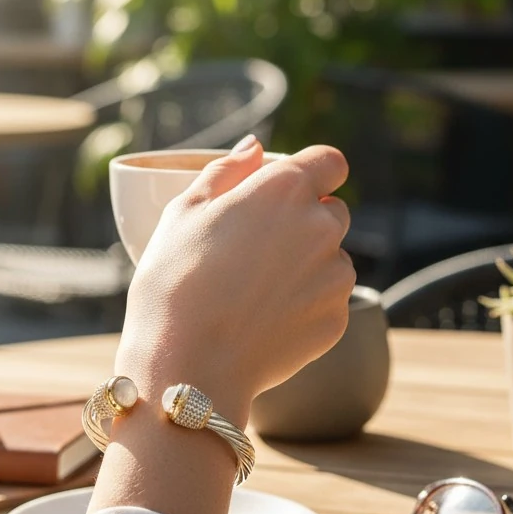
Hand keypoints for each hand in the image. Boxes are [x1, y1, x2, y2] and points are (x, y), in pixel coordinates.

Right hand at [116, 136, 354, 425]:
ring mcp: (335, 277)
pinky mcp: (337, 320)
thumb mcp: (183, 213)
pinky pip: (328, 301)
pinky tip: (264, 320)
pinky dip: (305, 305)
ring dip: (307, 265)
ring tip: (255, 291)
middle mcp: (321, 228)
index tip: (288, 189)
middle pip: (332, 211)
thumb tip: (255, 147)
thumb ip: (225, 172)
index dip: (312, 171)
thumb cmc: (175, 283)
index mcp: (285, 190)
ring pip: (333, 259)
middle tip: (255, 249)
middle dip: (304, 221)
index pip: (330, 161)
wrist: (188, 366)